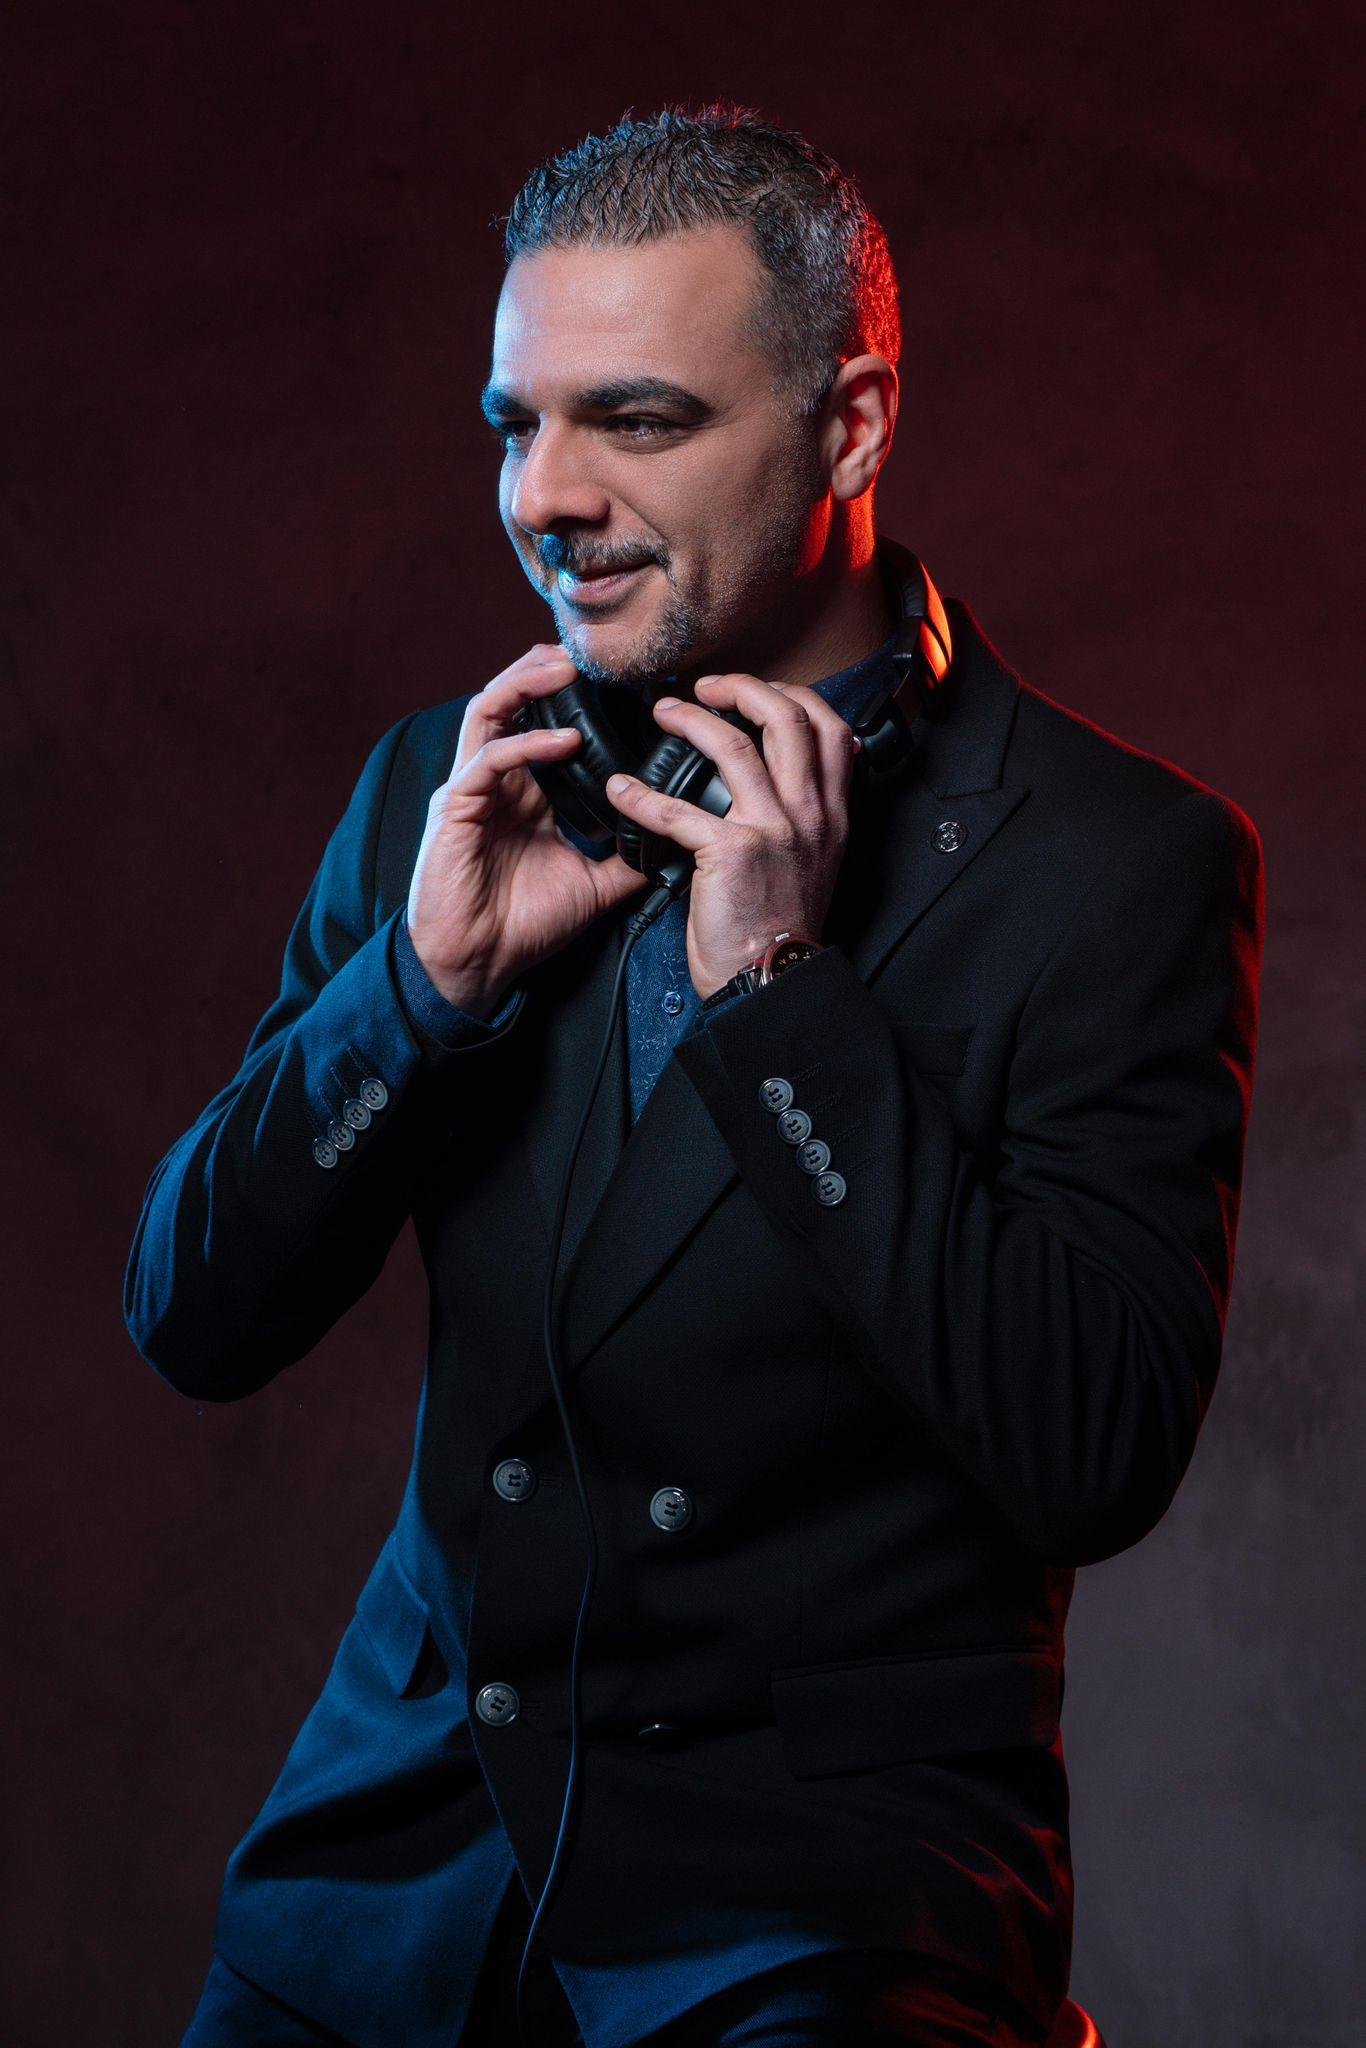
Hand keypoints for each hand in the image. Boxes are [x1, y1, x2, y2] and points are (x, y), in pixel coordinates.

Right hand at [406, 644, 651, 1013]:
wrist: (479, 964)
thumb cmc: (523, 924)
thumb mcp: (592, 885)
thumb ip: (627, 858)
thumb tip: (674, 841)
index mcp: (524, 793)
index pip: (542, 724)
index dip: (572, 699)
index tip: (618, 684)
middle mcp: (495, 781)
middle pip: (510, 701)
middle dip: (544, 670)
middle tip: (587, 656)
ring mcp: (471, 790)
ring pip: (488, 711)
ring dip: (527, 684)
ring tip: (567, 671)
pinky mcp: (456, 809)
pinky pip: (488, 760)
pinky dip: (526, 743)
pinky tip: (564, 740)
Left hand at [604, 673, 860, 999]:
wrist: (771, 977)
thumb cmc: (780, 924)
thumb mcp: (815, 860)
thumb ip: (803, 814)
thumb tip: (777, 776)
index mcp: (832, 812)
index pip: (829, 728)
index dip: (792, 696)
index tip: (756, 693)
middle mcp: (810, 812)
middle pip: (788, 718)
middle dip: (742, 689)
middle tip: (706, 687)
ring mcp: (773, 829)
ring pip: (734, 745)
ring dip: (691, 720)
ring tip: (664, 713)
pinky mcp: (732, 852)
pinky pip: (677, 810)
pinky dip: (642, 797)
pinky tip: (621, 791)